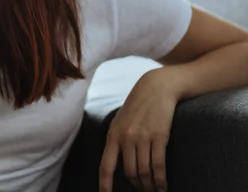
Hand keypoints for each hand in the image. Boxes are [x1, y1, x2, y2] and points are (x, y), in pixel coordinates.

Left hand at [99, 68, 180, 191]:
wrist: (156, 88)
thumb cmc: (138, 106)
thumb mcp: (121, 121)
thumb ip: (117, 141)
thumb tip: (115, 163)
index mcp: (113, 135)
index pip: (105, 166)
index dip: (105, 185)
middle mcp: (125, 138)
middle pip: (129, 173)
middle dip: (136, 186)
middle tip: (143, 191)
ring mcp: (142, 137)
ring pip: (144, 172)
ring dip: (150, 186)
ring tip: (154, 190)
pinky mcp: (159, 136)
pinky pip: (158, 166)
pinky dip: (161, 180)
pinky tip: (163, 186)